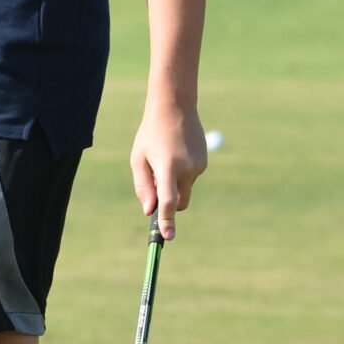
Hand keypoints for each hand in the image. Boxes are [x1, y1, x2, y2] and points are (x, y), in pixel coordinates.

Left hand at [129, 102, 205, 238]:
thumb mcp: (138, 158)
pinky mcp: (204, 162)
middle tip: (156, 189)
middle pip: (180, 202)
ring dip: (175, 183)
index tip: (168, 237)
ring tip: (165, 156)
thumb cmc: (151, 134)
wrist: (175, 107)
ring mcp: (198, 165)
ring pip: (185, 189)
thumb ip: (143, 186)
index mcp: (167, 166)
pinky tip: (176, 152)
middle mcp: (186, 168)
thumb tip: (149, 211)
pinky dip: (182, 173)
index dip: (167, 221)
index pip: (168, 201)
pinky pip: (191, 177)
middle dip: (170, 205)